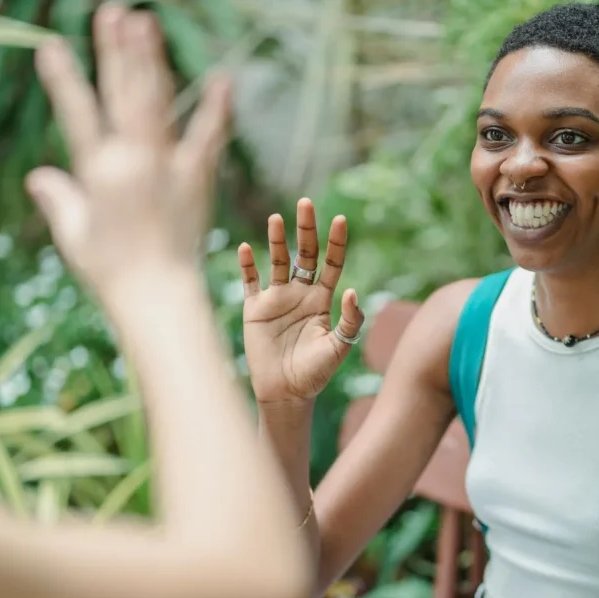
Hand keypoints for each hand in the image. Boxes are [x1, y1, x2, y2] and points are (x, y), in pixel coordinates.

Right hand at [25, 5, 229, 298]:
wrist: (158, 295)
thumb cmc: (112, 272)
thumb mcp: (75, 236)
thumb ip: (59, 200)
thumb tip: (38, 176)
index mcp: (98, 172)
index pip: (77, 114)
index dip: (64, 79)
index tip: (51, 46)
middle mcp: (133, 161)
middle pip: (122, 94)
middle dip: (115, 50)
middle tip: (113, 12)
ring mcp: (168, 167)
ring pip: (158, 103)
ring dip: (152, 61)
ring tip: (146, 23)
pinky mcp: (198, 179)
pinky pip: (208, 138)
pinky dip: (216, 109)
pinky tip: (222, 78)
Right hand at [238, 198, 364, 402]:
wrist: (285, 392)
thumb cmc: (315, 373)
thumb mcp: (338, 348)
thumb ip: (348, 321)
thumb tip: (353, 291)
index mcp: (322, 300)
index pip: (331, 263)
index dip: (335, 242)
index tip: (340, 219)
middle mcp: (300, 294)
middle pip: (304, 254)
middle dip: (306, 229)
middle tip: (306, 203)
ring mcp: (277, 299)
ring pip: (276, 261)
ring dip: (276, 240)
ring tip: (276, 218)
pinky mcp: (255, 309)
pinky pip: (250, 282)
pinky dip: (247, 265)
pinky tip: (245, 248)